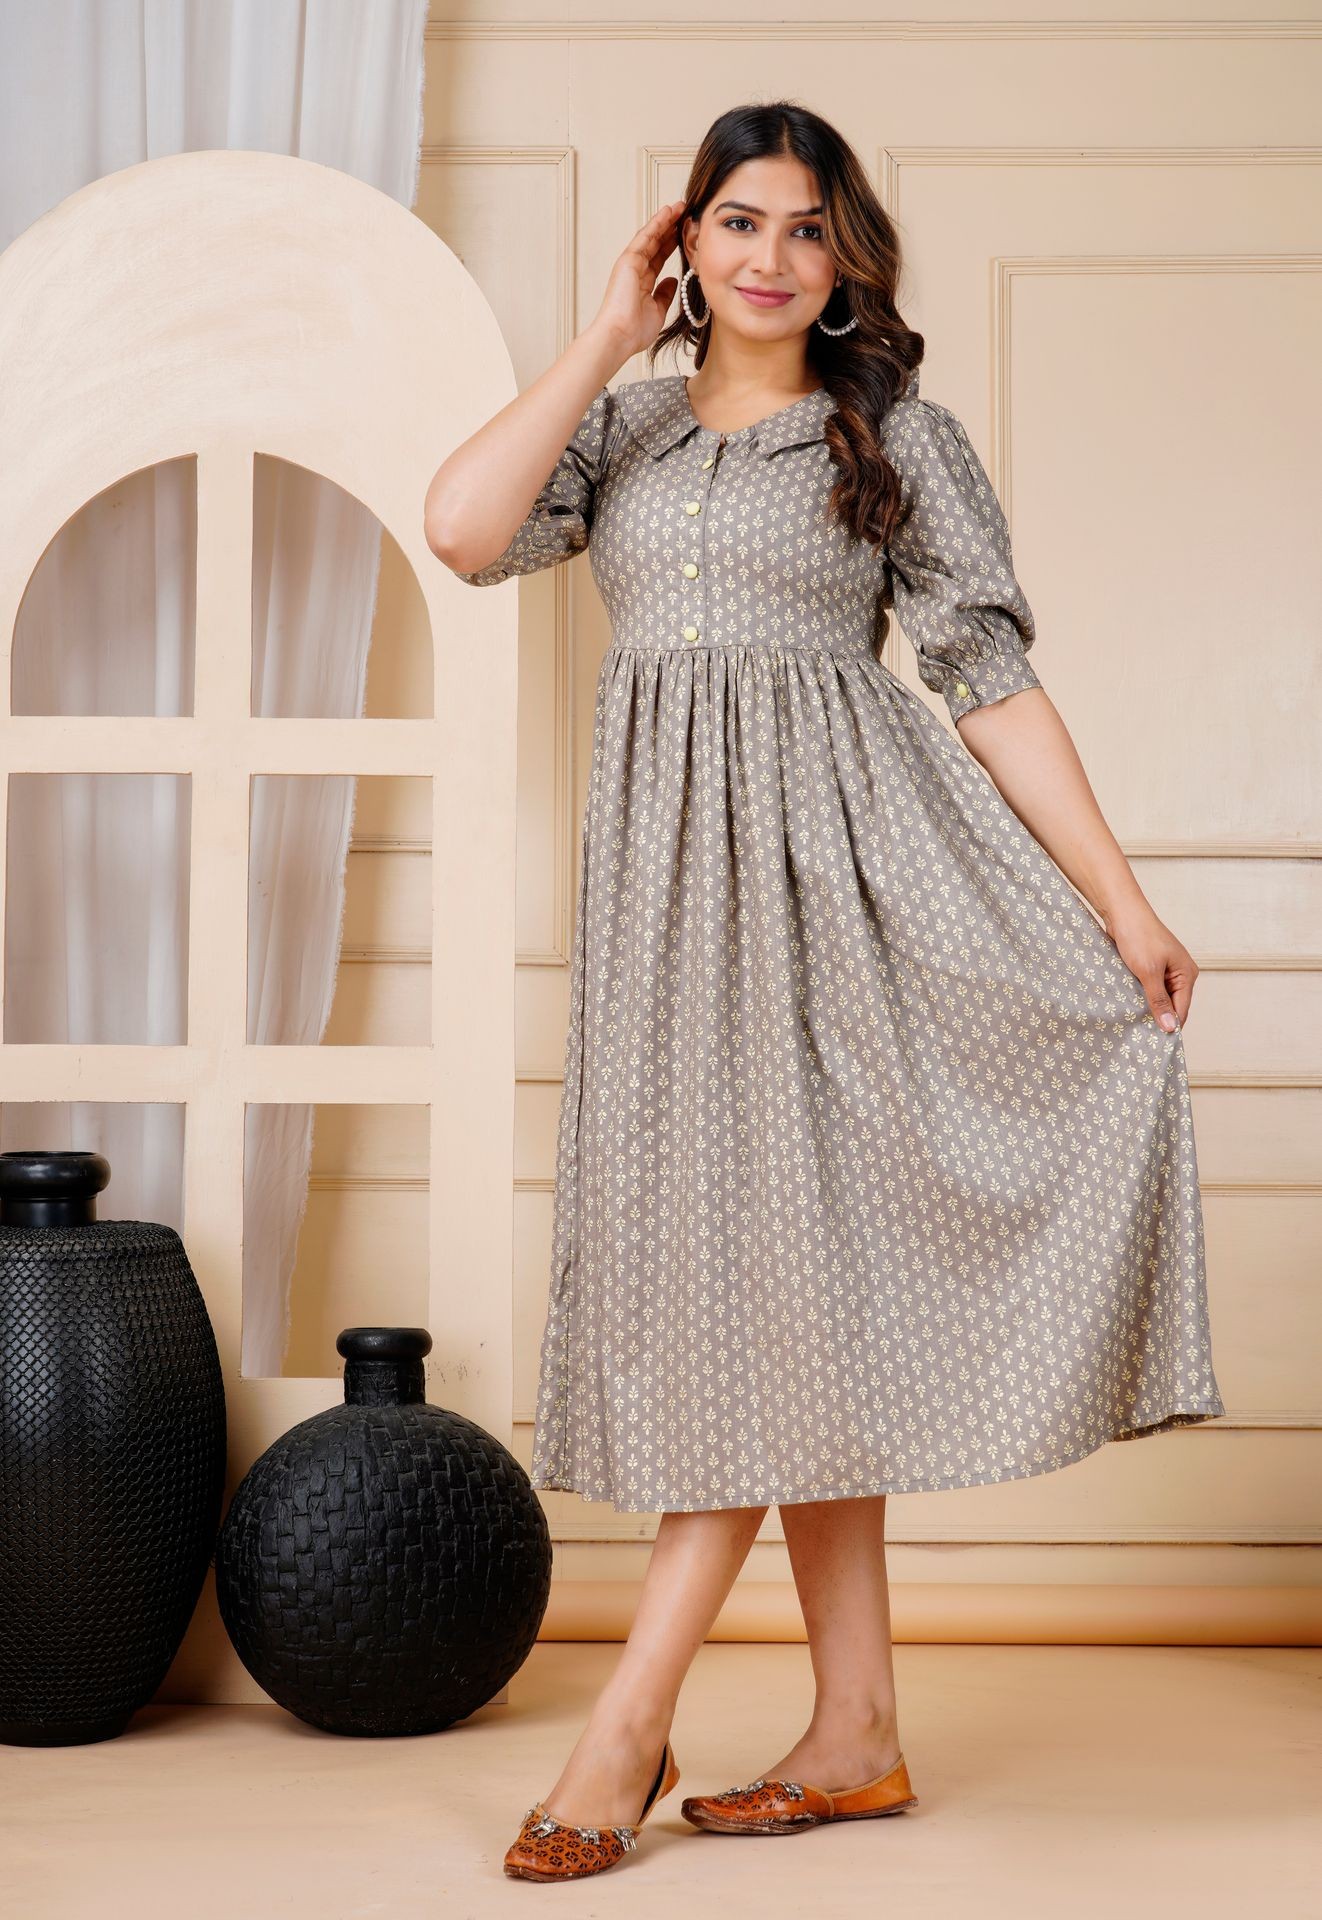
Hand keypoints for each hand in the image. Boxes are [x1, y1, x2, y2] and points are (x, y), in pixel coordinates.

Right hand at [589, 200, 686, 359]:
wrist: (619, 336)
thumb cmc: (634, 331)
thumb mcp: (657, 309)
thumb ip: (665, 293)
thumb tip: (673, 280)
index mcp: (642, 282)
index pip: (660, 257)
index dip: (672, 243)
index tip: (686, 232)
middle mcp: (636, 270)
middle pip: (656, 244)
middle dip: (671, 227)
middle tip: (686, 212)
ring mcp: (631, 264)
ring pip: (651, 237)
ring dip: (666, 220)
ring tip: (680, 206)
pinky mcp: (628, 261)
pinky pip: (645, 238)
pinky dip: (656, 224)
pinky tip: (668, 212)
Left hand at [1100, 902, 1197, 1031]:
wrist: (1122, 911)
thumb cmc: (1138, 937)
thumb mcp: (1148, 972)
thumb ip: (1158, 1000)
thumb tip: (1169, 1027)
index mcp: (1187, 974)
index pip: (1182, 1010)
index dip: (1169, 1027)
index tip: (1154, 1045)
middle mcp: (1180, 973)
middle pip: (1172, 1005)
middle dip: (1158, 1017)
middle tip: (1140, 1037)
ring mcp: (1165, 969)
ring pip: (1159, 997)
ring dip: (1147, 1007)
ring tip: (1133, 1023)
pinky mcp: (1151, 966)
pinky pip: (1149, 988)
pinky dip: (1140, 996)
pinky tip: (1129, 1005)